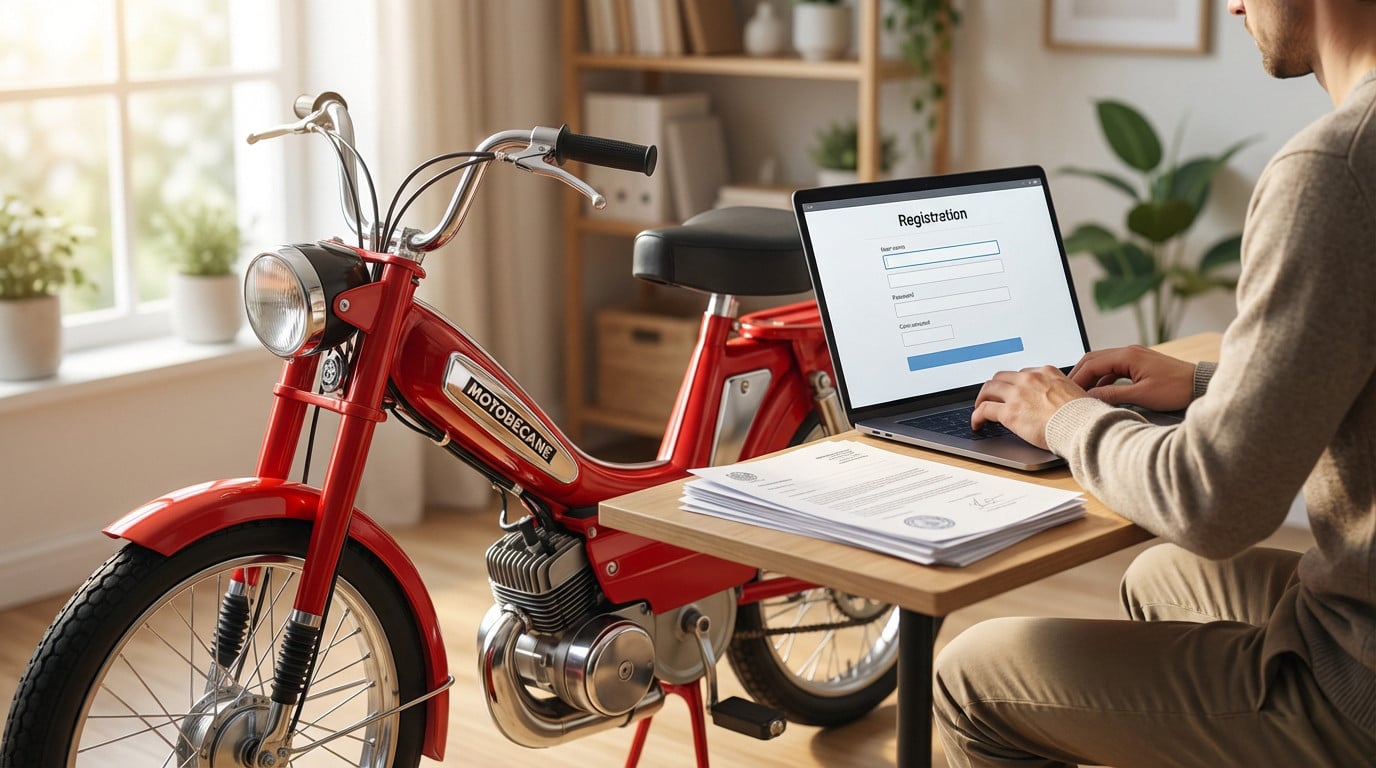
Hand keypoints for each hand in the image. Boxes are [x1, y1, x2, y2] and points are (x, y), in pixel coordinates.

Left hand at [972, 365, 1086, 449]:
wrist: (1084, 427)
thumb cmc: (1084, 416)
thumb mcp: (1075, 393)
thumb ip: (1062, 392)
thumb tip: (1059, 402)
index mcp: (1047, 372)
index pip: (1023, 373)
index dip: (1015, 383)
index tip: (1012, 391)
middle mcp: (1030, 378)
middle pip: (1002, 377)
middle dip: (995, 387)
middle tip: (991, 396)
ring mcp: (1018, 394)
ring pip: (989, 389)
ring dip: (982, 398)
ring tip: (980, 408)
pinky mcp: (1010, 412)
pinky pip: (984, 409)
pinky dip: (976, 416)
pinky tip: (977, 423)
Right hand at [1067, 345, 1195, 411]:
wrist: (1199, 384)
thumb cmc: (1175, 390)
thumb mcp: (1141, 395)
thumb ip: (1112, 395)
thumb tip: (1089, 397)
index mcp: (1127, 356)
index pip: (1092, 364)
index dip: (1077, 378)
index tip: (1067, 392)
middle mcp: (1128, 351)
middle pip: (1093, 359)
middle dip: (1079, 374)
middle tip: (1068, 390)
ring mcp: (1134, 355)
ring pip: (1102, 362)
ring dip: (1090, 376)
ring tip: (1081, 392)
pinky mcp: (1139, 362)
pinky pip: (1114, 367)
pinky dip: (1103, 377)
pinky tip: (1100, 390)